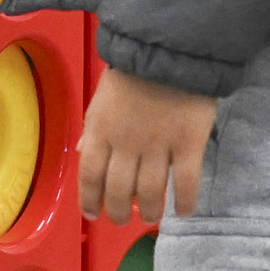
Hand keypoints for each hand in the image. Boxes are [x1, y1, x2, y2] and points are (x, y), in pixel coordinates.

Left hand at [76, 67, 214, 225]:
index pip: (89, 175)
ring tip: (151, 217)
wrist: (170, 51)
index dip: (89, 200)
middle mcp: (126, 144)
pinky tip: (184, 212)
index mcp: (100, 130)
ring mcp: (159, 146)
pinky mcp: (189, 144)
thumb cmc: (132, 72)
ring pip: (151, 191)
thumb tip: (80, 152)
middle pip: (119, 190)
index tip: (93, 215)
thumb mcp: (101, 97)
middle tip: (124, 220)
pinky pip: (187, 181)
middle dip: (119, 211)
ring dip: (150, 210)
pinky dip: (185, 201)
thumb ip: (92, 127)